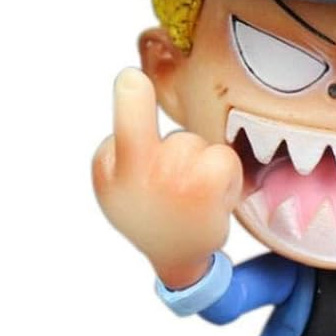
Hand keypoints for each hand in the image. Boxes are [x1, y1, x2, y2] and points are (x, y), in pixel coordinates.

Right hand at [92, 68, 242, 288]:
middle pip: (169, 132)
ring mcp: (177, 175)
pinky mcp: (209, 181)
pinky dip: (223, 176)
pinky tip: (211, 199)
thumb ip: (119, 146)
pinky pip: (221, 155)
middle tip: (143, 107)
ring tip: (191, 195)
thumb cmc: (147, 211)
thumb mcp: (114, 184)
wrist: (177, 258)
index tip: (131, 78)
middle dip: (159, 124)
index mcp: (112, 170)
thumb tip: (133, 87)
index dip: (131, 95)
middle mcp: (142, 171)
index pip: (124, 124)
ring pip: (194, 144)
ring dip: (197, 164)